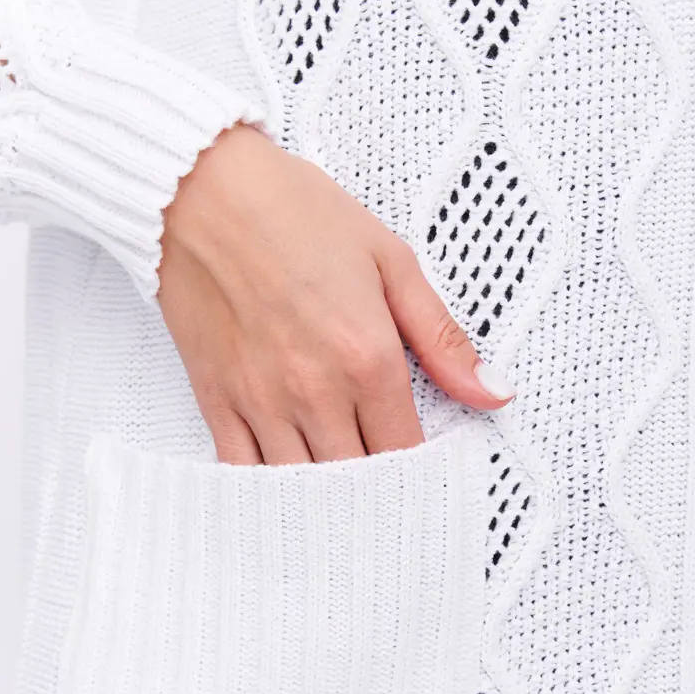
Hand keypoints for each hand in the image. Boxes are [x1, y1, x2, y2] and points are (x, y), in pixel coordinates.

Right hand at [157, 123, 514, 464]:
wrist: (201, 190)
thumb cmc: (293, 212)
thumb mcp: (390, 260)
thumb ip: (442, 336)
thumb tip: (492, 392)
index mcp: (367, 357)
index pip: (405, 451)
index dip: (420, 472)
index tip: (425, 474)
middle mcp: (316, 390)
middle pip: (358, 480)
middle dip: (377, 493)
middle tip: (388, 495)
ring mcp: (262, 401)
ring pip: (302, 487)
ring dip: (325, 499)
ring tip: (342, 503)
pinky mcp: (217, 399)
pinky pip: (242, 472)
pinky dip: (266, 492)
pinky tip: (284, 494)